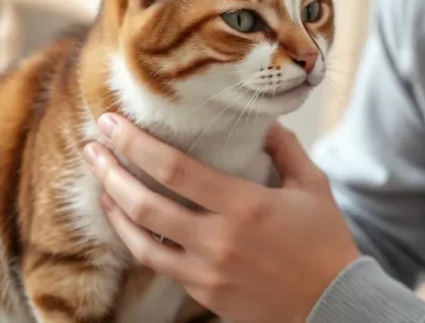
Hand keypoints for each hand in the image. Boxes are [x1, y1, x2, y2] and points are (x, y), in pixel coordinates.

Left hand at [82, 113, 360, 322]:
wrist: (332, 305)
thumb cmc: (325, 242)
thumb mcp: (313, 186)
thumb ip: (284, 148)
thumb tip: (262, 121)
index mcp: (244, 206)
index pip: (175, 169)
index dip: (136, 144)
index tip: (112, 122)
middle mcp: (218, 240)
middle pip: (146, 203)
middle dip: (111, 171)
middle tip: (92, 148)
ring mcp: (206, 271)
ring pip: (141, 241)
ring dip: (115, 209)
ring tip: (101, 185)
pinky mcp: (203, 293)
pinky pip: (161, 263)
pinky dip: (139, 240)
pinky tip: (130, 222)